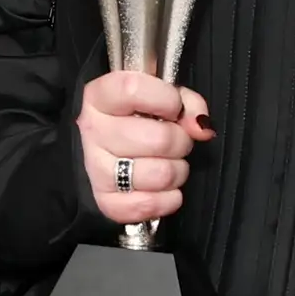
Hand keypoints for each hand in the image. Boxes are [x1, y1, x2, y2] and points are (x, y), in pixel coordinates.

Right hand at [74, 70, 210, 228]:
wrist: (106, 150)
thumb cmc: (138, 119)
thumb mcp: (162, 97)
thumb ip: (187, 103)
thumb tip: (201, 127)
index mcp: (100, 97)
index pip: (133, 90)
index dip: (166, 99)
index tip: (173, 108)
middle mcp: (93, 131)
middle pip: (159, 139)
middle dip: (180, 141)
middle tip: (175, 142)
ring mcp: (95, 168)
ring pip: (160, 175)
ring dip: (177, 171)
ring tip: (170, 164)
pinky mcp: (104, 200)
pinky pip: (149, 205)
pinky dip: (167, 199)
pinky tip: (163, 188)